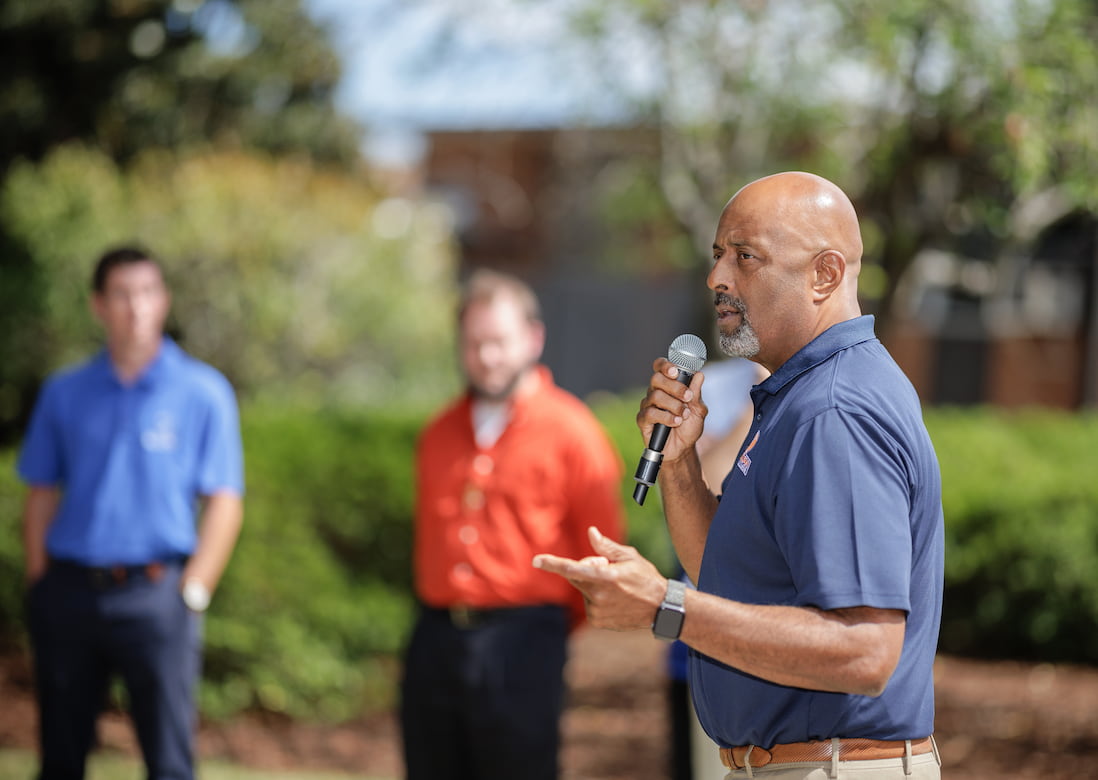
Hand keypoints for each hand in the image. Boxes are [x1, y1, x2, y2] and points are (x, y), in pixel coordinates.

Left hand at [533, 526, 666, 630]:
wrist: (660, 608)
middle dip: (586, 569)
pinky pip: (589, 604)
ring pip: (583, 591)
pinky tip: (615, 600)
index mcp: (605, 577)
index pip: (572, 569)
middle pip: (576, 577)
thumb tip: (590, 533)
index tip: (537, 560)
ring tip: (617, 589)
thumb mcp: (629, 557)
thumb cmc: (646, 577)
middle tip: (608, 569)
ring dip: (593, 586)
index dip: (553, 564)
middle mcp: (598, 595)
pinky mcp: (597, 621)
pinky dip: (596, 599)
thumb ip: (606, 547)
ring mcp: (597, 611)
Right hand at [637, 358, 707, 462]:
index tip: (676, 371)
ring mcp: (647, 405)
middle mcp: (655, 392)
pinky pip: (651, 413)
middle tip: (688, 397)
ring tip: (684, 415)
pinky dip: (666, 417)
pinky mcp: (643, 419)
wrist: (682, 449)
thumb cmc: (688, 427)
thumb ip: (697, 393)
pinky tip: (676, 422)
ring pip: (655, 396)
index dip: (665, 365)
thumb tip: (699, 375)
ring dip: (674, 405)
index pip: (660, 368)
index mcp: (667, 386)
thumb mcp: (698, 410)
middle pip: (656, 379)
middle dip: (675, 387)